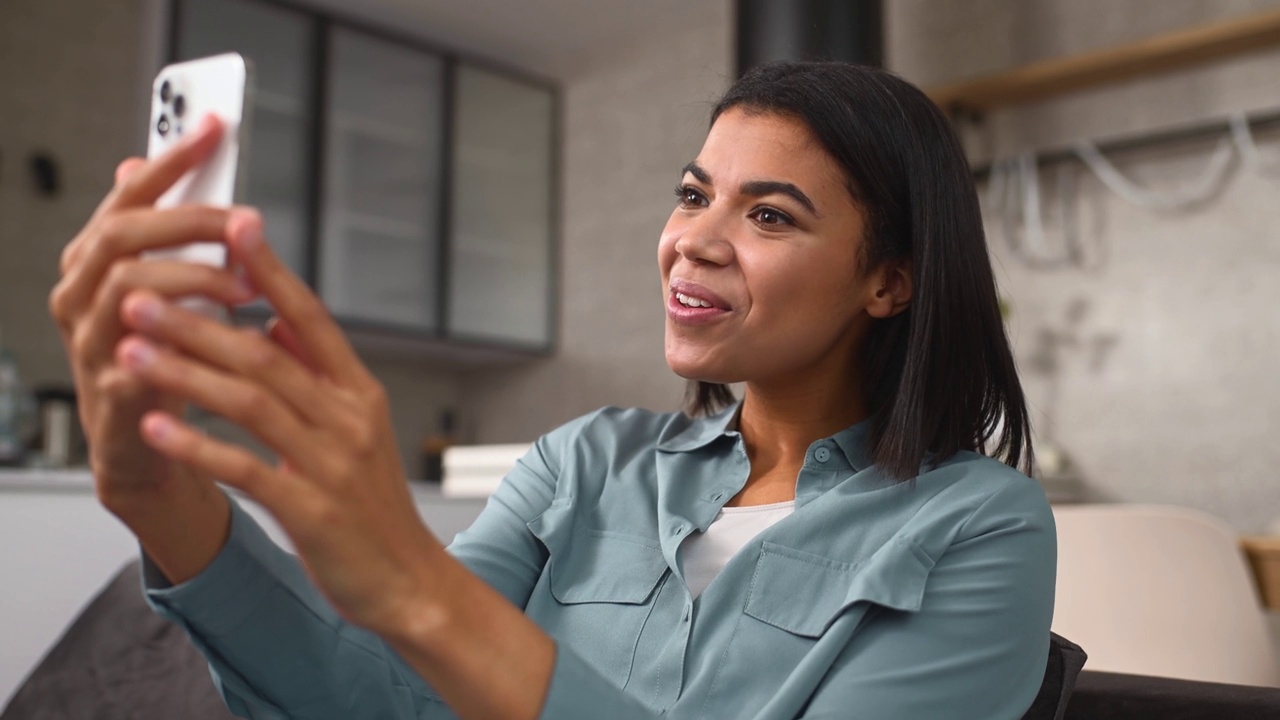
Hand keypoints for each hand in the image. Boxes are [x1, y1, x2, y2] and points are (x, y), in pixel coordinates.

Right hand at [49, 116, 256, 508]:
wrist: (147, 448)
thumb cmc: (164, 360)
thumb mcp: (168, 290)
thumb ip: (163, 234)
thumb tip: (143, 164)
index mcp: (97, 264)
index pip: (128, 197)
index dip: (170, 160)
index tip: (217, 127)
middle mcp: (82, 296)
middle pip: (123, 236)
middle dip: (189, 221)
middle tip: (246, 224)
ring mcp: (91, 344)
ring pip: (128, 289)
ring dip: (193, 279)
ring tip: (245, 287)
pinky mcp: (113, 393)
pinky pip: (144, 357)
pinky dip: (190, 343)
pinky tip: (233, 335)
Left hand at [115, 212, 442, 633]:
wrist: (408, 579)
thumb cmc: (375, 506)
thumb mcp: (360, 429)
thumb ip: (320, 373)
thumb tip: (280, 320)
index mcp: (359, 392)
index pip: (311, 317)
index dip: (271, 270)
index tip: (236, 225)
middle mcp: (349, 419)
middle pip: (266, 355)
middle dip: (197, 322)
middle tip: (142, 295)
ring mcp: (332, 464)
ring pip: (250, 403)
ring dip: (185, 373)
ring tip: (133, 350)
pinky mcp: (311, 510)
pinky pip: (245, 468)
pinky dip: (198, 445)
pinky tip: (157, 426)